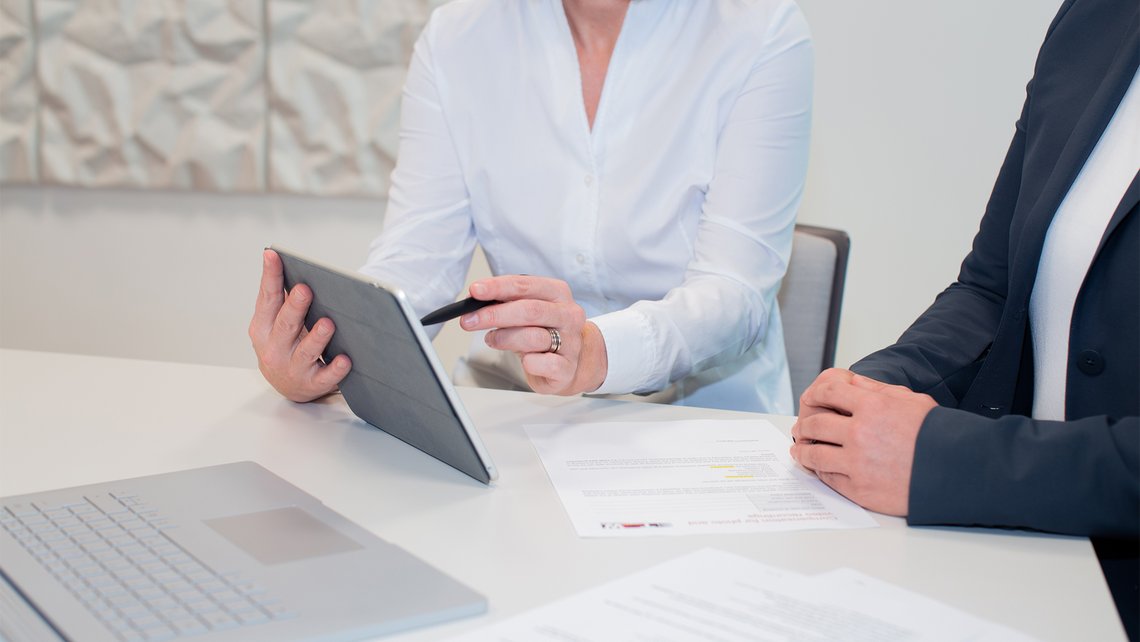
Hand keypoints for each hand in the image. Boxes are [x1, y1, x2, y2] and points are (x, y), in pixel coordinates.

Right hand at [248, 249, 350, 401]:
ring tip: (328, 323)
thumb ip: (280, 297)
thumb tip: (284, 260)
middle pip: (285, 326)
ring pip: (306, 352)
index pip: (268, 298)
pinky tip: (345, 359)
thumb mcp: (274, 323)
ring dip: (317, 337)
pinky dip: (335, 369)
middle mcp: (274, 349)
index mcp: (262, 328)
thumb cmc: (283, 345)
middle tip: (305, 290)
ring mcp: (293, 368)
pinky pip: (325, 377)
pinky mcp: (312, 384)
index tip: (273, 255)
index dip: (271, 276)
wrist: (287, 385)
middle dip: (295, 307)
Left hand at [459, 275, 606, 394]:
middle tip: (469, 320)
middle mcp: (568, 314)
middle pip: (530, 310)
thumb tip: (476, 301)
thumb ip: (507, 303)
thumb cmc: (544, 333)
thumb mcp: (527, 312)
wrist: (570, 363)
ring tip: (491, 340)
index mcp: (558, 293)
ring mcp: (571, 341)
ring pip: (534, 337)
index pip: (525, 285)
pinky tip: (524, 360)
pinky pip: (545, 364)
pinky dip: (529, 363)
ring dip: (505, 339)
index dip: (498, 287)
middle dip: (495, 314)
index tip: (475, 291)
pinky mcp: (567, 367)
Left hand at [789, 369, 936, 515]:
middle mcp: (860, 433)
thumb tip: (850, 383)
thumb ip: (877, 390)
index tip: (810, 399)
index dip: (815, 393)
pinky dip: (819, 470)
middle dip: (805, 425)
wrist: (957, 471)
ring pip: (815, 453)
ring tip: (799, 450)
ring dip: (803, 450)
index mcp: (872, 406)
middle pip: (816, 424)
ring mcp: (857, 462)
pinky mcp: (859, 489)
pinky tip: (818, 467)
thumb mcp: (910, 400)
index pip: (828, 392)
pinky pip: (828, 477)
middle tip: (801, 428)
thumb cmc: (937, 434)